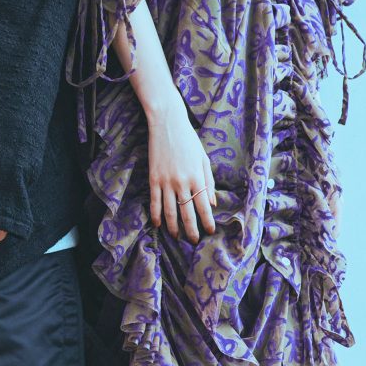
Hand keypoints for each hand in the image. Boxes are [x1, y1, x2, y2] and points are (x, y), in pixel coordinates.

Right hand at [146, 91, 215, 242]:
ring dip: (173, 226)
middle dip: (191, 230)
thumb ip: (208, 182)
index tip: (210, 231)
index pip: (203, 206)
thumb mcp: (203, 159)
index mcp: (197, 177)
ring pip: (169, 211)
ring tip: (177, 237)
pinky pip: (154, 201)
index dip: (207, 222)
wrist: (167, 124)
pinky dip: (155, 215)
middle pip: (187, 213)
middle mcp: (182, 182)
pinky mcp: (153, 178)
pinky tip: (157, 224)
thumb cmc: (189, 140)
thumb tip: (212, 203)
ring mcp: (166, 181)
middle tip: (194, 241)